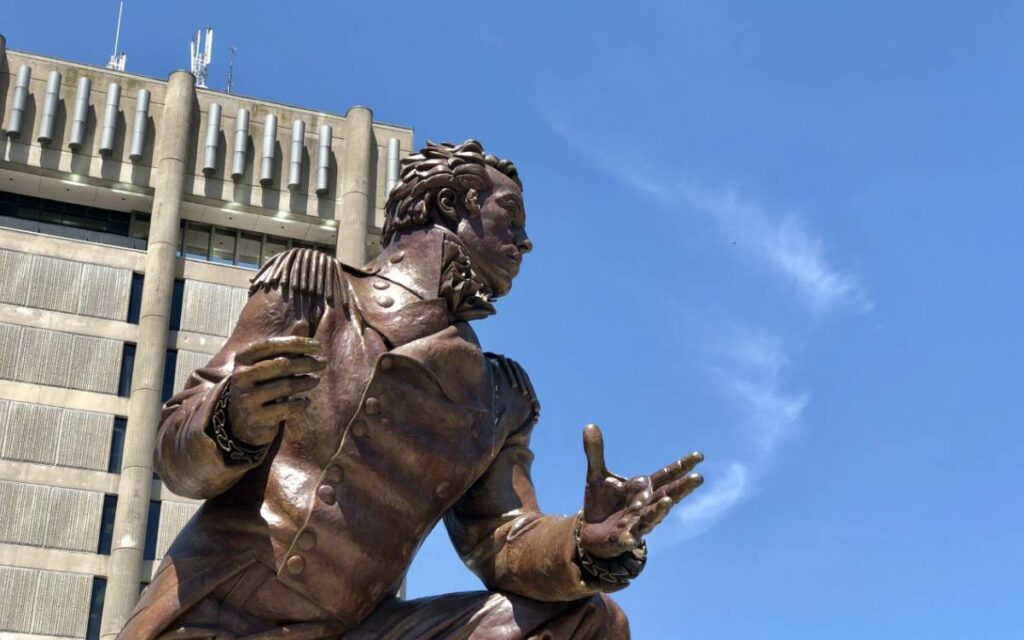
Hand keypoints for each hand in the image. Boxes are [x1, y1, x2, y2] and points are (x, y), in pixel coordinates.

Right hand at [228, 336, 324, 445]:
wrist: (241, 418)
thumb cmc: (261, 383)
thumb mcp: (268, 363)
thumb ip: (285, 346)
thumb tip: (302, 323)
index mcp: (243, 358)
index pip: (272, 345)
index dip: (296, 343)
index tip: (318, 346)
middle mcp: (240, 376)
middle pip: (281, 365)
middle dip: (306, 362)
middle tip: (323, 362)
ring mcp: (246, 398)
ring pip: (285, 386)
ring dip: (306, 382)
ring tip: (315, 380)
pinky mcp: (255, 417)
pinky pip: (286, 408)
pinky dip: (300, 404)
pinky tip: (305, 401)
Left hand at [579, 424, 703, 558]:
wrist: (590, 531)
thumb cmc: (602, 502)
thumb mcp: (596, 474)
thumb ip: (595, 452)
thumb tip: (589, 425)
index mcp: (643, 488)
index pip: (667, 475)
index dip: (682, 466)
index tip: (699, 455)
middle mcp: (645, 505)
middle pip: (668, 495)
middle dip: (683, 488)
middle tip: (698, 478)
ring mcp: (636, 522)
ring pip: (651, 517)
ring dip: (660, 510)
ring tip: (668, 502)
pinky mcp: (621, 538)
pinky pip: (626, 538)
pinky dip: (628, 538)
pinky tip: (629, 539)